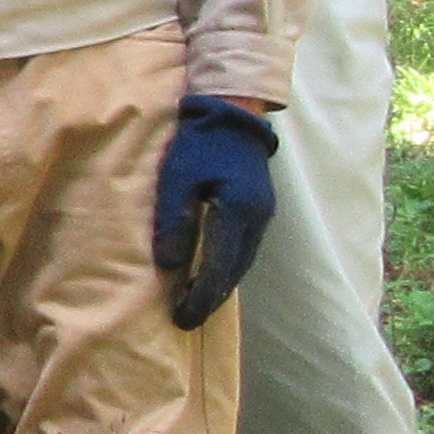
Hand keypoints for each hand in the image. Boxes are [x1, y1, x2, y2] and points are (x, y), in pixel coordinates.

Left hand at [154, 96, 276, 328]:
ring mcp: (263, 214)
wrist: (232, 114)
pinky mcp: (259, 208)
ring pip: (242, 261)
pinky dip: (228, 266)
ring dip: (221, 284)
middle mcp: (257, 218)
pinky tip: (212, 275)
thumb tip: (169, 265)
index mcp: (239, 211)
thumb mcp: (178, 179)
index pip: (220, 266)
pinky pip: (244, 248)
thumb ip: (174, 221)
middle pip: (235, 270)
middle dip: (211, 297)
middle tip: (186, 320)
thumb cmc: (199, 143)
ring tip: (196, 304)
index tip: (182, 318)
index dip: (200, 296)